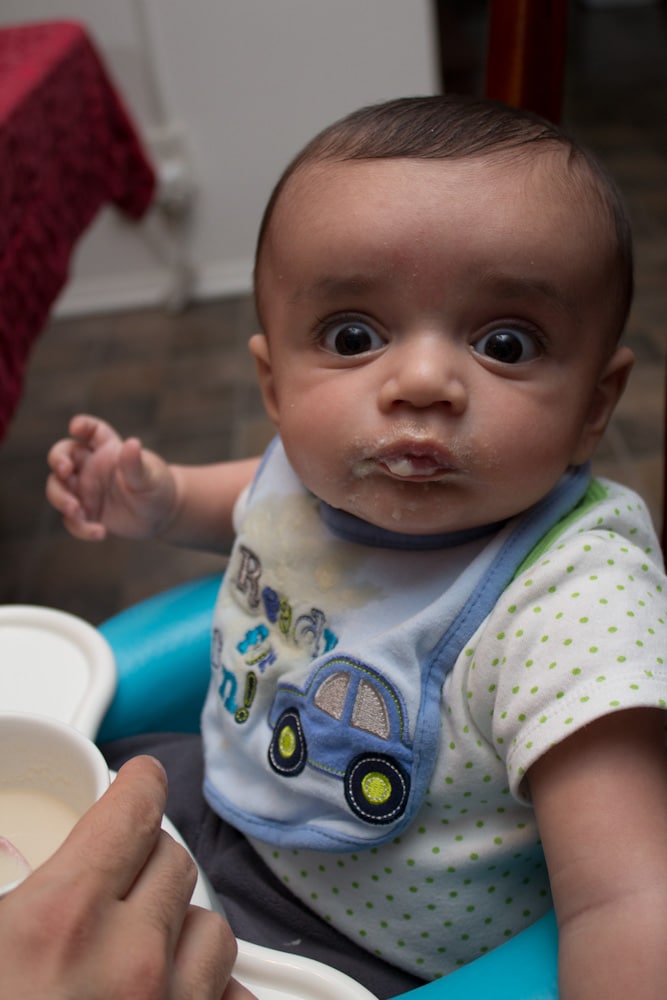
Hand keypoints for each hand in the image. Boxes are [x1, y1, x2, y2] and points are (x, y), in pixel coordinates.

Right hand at [0, 756, 256, 998]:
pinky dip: (212, 987)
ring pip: (212, 927)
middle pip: (175, 862)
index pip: (134, 810)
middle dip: (148, 861)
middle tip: (116, 883)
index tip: (142, 780)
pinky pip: (233, 994)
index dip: (139, 785)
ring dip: (182, 926)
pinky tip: (179, 990)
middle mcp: (129, 959)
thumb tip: (28, 848)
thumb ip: (17, 880)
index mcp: (62, 918)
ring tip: (142, 946)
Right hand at [46, 415, 177, 540]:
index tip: (76, 428)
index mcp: (107, 449)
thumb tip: (131, 444)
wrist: (161, 515)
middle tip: (64, 470)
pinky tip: (100, 533)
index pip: (91, 431)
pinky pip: (72, 520)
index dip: (82, 425)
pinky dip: (80, 527)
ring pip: (57, 488)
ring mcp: (84, 490)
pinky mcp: (86, 513)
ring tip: (75, 510)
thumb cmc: (158, 487)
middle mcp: (90, 466)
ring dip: (60, 498)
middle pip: (62, 456)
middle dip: (57, 460)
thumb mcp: (150, 477)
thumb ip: (136, 464)